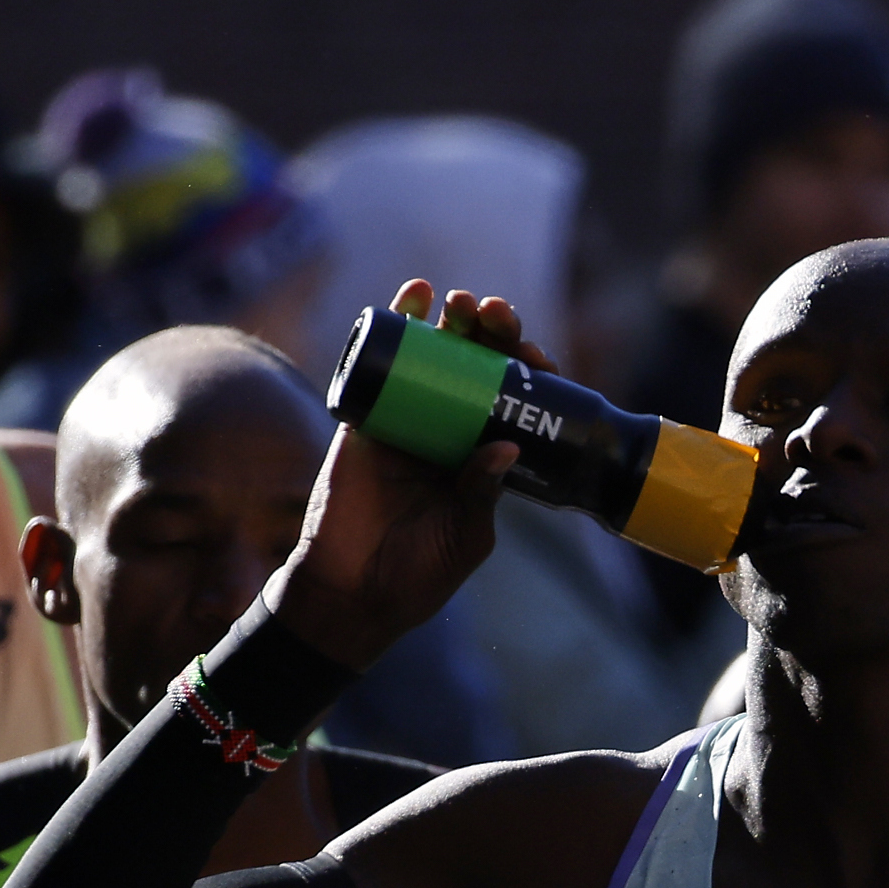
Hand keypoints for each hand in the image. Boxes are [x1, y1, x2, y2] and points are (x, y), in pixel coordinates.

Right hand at [271, 280, 528, 669]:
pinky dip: (395, 325)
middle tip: (496, 314)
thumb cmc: (419, 573)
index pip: (512, 402)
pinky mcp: (365, 417)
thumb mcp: (465, 535)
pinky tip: (412, 297)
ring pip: (432, 356)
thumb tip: (506, 446)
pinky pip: (380, 363)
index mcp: (482, 458)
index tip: (536, 356)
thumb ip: (483, 493)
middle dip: (489, 335)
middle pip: (475, 368)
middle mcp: (448, 432)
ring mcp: (407, 420)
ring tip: (459, 301)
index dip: (526, 372)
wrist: (352, 590)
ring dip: (449, 322)